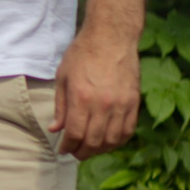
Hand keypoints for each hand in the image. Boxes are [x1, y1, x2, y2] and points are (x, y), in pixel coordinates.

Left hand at [51, 27, 140, 157]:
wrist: (111, 37)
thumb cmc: (82, 54)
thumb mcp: (63, 77)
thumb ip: (60, 106)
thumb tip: (55, 129)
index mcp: (81, 98)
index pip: (74, 134)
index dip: (67, 146)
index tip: (62, 149)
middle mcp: (103, 104)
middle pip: (93, 141)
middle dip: (82, 152)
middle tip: (75, 153)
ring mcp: (121, 104)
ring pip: (112, 140)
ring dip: (100, 149)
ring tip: (91, 149)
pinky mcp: (134, 102)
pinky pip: (128, 130)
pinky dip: (118, 140)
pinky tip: (109, 141)